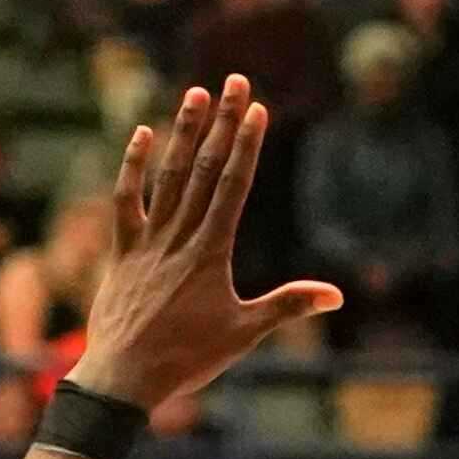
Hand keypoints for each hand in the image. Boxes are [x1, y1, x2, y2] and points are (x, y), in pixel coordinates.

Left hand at [68, 80, 343, 410]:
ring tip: (196, 93)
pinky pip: (126, 200)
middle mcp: (179, 237)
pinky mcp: (123, 251)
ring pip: (169, 176)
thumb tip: (335, 296)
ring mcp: (148, 241)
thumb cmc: (188, 359)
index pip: (233, 186)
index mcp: (211, 253)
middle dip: (221, 122)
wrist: (125, 377)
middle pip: (205, 169)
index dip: (245, 144)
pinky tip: (142, 134)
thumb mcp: (244, 334)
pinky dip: (133, 167)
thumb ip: (287, 306)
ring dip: (183, 132)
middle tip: (234, 80)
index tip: (256, 109)